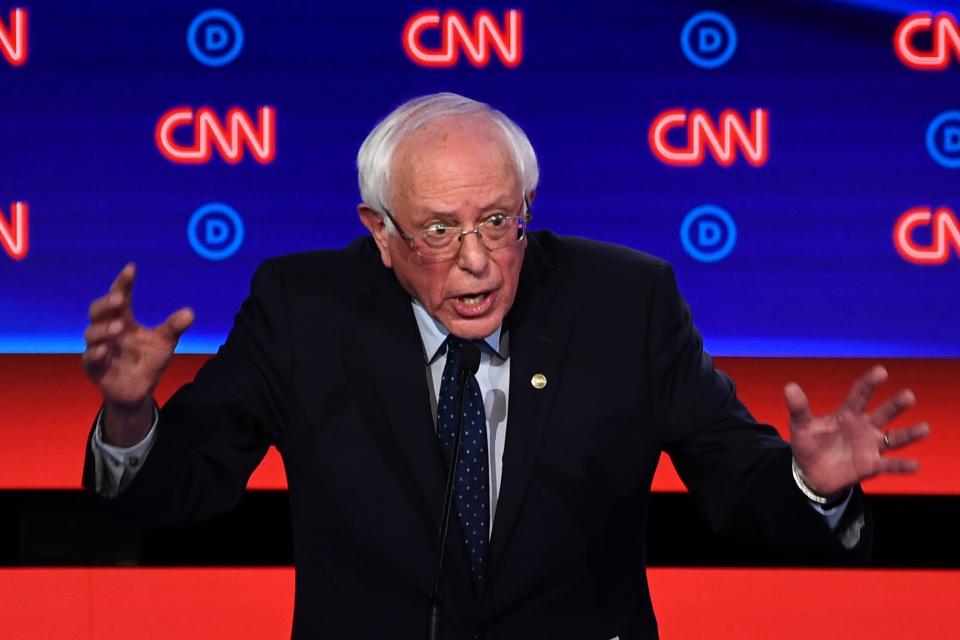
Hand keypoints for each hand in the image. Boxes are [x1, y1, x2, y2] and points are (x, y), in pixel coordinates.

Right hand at [82, 264, 193, 445]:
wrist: (139, 390)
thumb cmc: (148, 361)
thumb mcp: (164, 343)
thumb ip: (173, 327)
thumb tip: (190, 312)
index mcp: (123, 320)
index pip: (119, 297)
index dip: (123, 283)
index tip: (131, 269)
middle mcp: (108, 331)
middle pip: (98, 311)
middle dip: (106, 303)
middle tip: (120, 298)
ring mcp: (99, 348)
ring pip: (91, 333)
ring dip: (103, 329)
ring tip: (119, 326)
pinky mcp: (95, 368)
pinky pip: (90, 359)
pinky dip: (96, 353)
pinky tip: (104, 350)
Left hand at [786, 365, 929, 496]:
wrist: (811, 473)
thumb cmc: (809, 444)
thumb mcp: (801, 426)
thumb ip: (799, 408)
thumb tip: (789, 386)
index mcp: (847, 414)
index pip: (860, 395)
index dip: (869, 383)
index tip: (881, 371)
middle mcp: (864, 427)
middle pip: (883, 413)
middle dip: (895, 405)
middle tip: (908, 395)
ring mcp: (870, 446)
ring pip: (894, 438)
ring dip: (909, 434)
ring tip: (924, 428)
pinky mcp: (871, 466)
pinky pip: (890, 465)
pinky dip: (902, 465)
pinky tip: (915, 464)